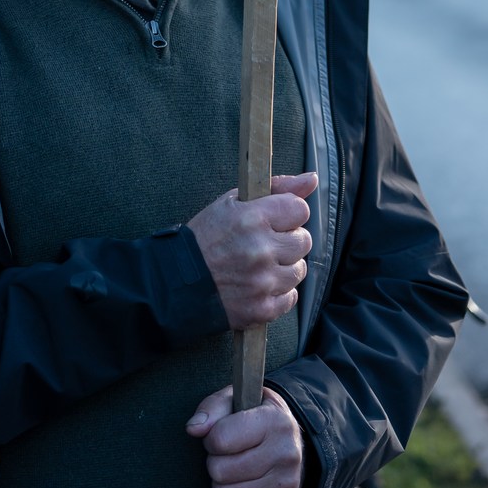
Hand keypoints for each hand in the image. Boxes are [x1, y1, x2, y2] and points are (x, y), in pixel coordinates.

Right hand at [186, 173, 314, 327]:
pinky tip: (258, 284)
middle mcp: (260, 250)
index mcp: (252, 218)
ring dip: (284, 267)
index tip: (275, 220)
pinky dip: (278, 292)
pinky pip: (290, 297)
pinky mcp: (262, 308)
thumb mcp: (232, 202)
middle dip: (288, 240)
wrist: (175, 282)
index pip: (300, 209)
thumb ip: (277, 188)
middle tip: (265, 244)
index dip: (289, 214)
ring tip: (259, 265)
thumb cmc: (204, 238)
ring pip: (299, 270)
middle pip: (304, 240)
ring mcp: (262, 282)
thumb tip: (312, 178)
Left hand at [186, 384, 304, 487]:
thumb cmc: (252, 417)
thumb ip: (211, 409)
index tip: (219, 435)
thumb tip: (193, 429)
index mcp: (274, 421)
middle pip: (221, 471)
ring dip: (220, 486)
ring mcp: (289, 483)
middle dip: (214, 463)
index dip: (210, 439)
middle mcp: (287, 453)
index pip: (221, 439)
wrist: (288, 439)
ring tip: (231, 472)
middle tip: (226, 456)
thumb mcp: (233, 401)